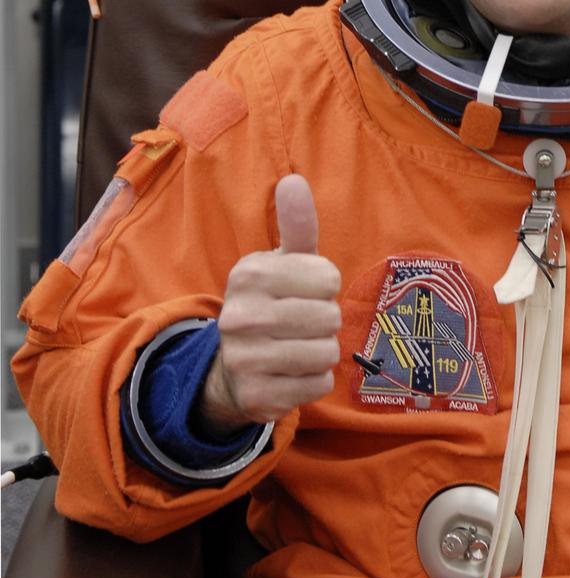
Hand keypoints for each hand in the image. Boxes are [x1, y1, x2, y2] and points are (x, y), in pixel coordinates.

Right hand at [199, 175, 340, 436]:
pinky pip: (318, 384)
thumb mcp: (283, 261)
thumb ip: (295, 224)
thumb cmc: (271, 302)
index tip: (302, 291)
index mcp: (249, 273)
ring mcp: (244, 359)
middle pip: (329, 317)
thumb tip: (294, 180)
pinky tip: (291, 373)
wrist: (233, 365)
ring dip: (322, 351)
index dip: (324, 287)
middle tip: (301, 323)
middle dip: (325, 321)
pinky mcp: (257, 396)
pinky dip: (314, 380)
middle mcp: (240, 316)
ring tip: (297, 346)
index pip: (328, 278)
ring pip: (325, 353)